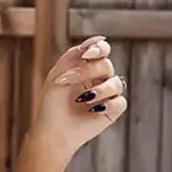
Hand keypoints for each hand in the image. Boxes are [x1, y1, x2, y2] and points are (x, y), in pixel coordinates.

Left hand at [30, 35, 128, 161]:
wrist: (52, 132)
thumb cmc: (52, 104)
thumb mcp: (57, 75)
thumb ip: (73, 55)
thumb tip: (98, 39)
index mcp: (87, 67)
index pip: (101, 50)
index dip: (99, 48)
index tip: (87, 54)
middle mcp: (99, 79)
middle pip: (106, 66)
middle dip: (88, 71)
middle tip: (67, 80)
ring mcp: (107, 95)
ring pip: (116, 83)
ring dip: (100, 90)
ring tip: (82, 100)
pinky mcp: (112, 111)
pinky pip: (120, 102)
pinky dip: (108, 104)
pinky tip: (93, 110)